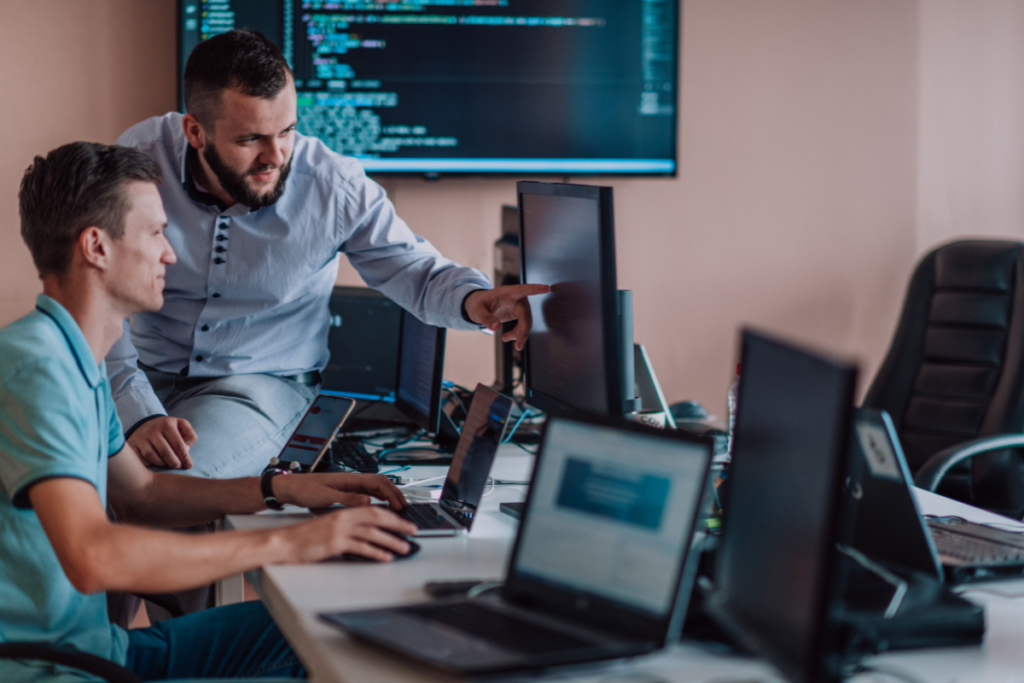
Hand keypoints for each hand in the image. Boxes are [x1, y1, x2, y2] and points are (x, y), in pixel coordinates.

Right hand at [128, 416, 196, 468]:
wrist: (145, 425)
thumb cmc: (168, 429)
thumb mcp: (181, 426)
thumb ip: (190, 435)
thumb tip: (187, 449)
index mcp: (166, 424)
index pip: (179, 445)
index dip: (185, 457)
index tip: (189, 465)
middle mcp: (152, 430)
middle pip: (166, 452)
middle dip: (174, 463)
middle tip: (178, 466)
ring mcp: (140, 438)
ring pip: (153, 457)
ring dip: (162, 464)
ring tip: (167, 463)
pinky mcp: (132, 446)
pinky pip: (142, 460)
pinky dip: (150, 464)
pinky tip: (155, 462)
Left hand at [274, 472, 408, 510]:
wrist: (291, 488)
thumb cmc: (305, 490)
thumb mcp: (326, 497)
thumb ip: (348, 499)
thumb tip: (367, 501)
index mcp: (350, 479)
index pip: (379, 483)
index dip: (392, 494)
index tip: (400, 506)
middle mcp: (352, 480)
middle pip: (381, 483)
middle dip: (395, 494)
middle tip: (404, 508)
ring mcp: (350, 485)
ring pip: (376, 488)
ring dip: (388, 496)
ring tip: (396, 508)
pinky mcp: (346, 491)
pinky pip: (368, 492)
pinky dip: (378, 498)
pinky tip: (380, 506)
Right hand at [285, 506, 418, 562]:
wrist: (286, 542)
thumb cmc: (306, 537)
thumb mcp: (330, 526)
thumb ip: (349, 527)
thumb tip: (368, 534)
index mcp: (345, 512)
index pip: (374, 510)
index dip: (392, 515)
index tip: (404, 521)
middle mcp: (344, 518)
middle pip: (378, 517)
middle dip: (398, 524)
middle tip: (413, 531)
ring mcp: (340, 530)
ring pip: (373, 533)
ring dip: (391, 541)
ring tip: (404, 548)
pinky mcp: (335, 543)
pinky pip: (361, 547)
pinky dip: (376, 552)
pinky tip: (385, 557)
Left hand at [464, 284, 549, 350]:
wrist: (479, 306)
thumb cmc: (478, 304)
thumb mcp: (477, 311)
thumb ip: (486, 318)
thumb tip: (496, 328)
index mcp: (506, 292)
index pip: (523, 289)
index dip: (535, 289)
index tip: (546, 288)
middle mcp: (516, 298)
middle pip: (526, 314)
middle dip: (523, 330)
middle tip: (519, 346)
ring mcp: (519, 306)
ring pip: (526, 322)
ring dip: (519, 334)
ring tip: (505, 339)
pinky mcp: (519, 314)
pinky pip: (523, 325)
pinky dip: (517, 333)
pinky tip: (506, 337)